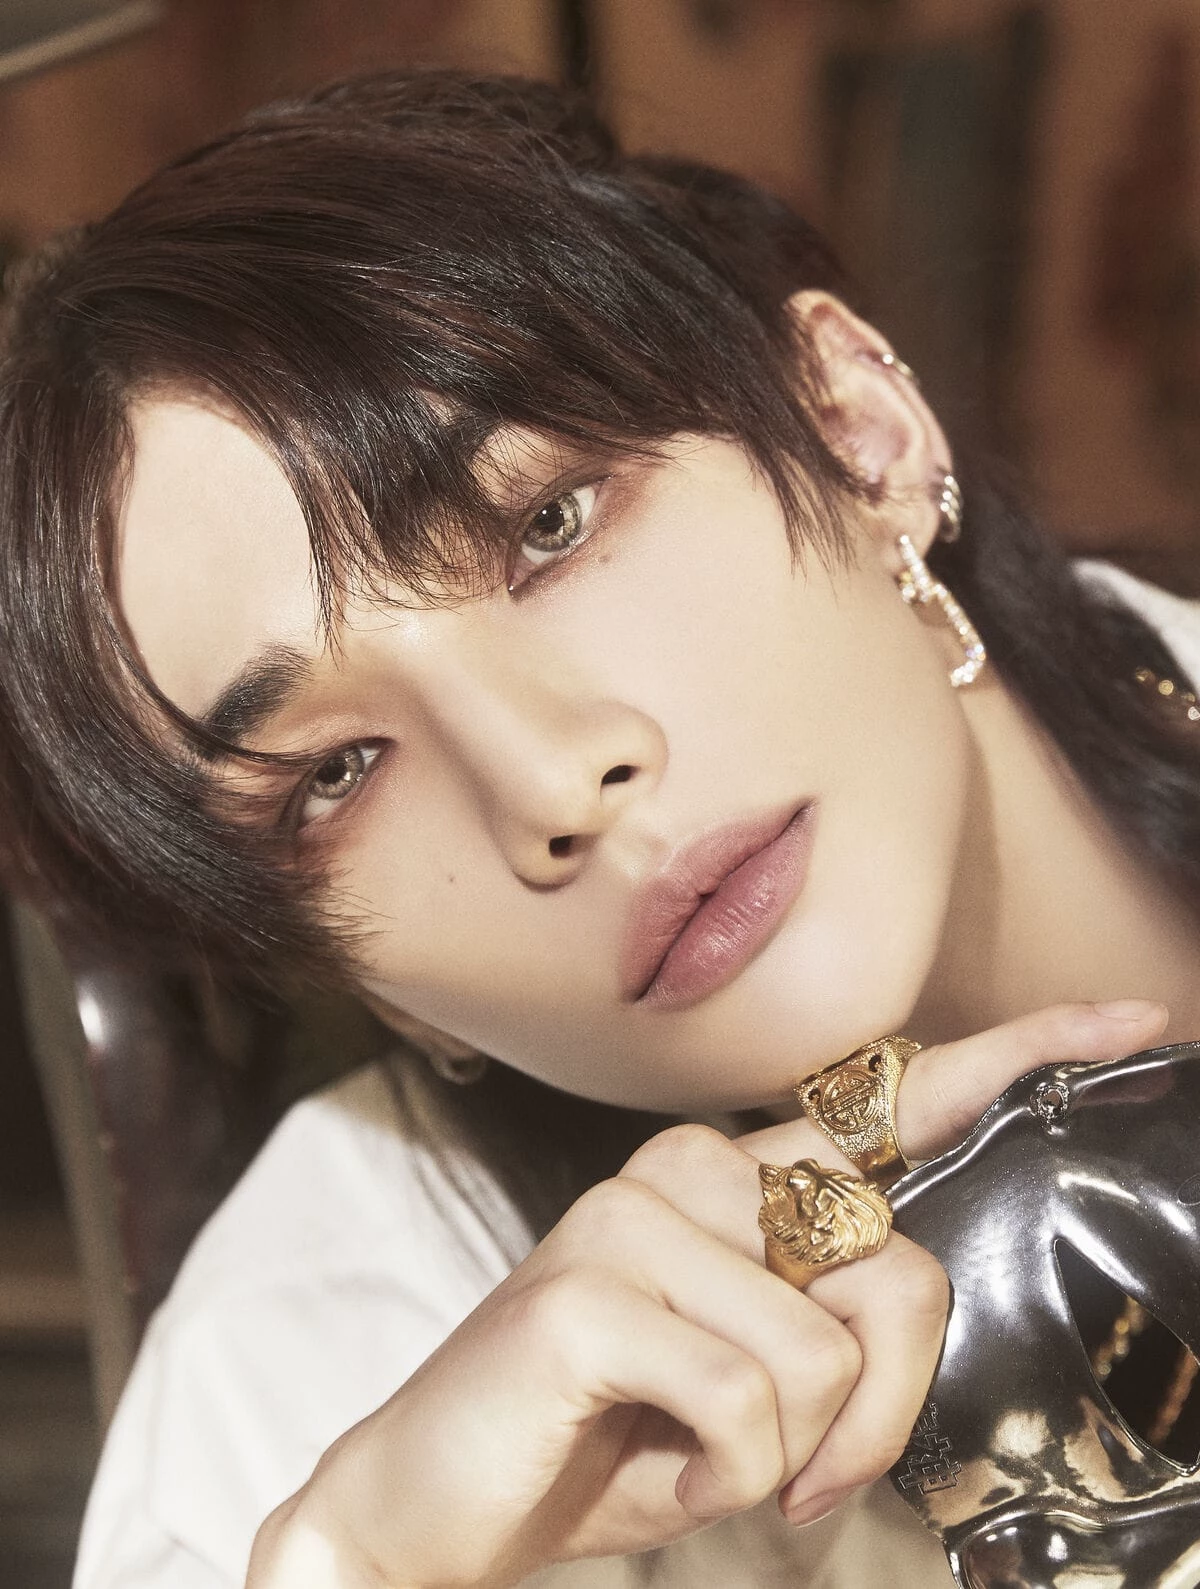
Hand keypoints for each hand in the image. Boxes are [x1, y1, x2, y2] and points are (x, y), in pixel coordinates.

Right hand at [245, 999, 1165, 1588]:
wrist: (433, 1504)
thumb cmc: (607, 1437)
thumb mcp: (751, 1384)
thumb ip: (832, 1322)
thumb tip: (902, 1300)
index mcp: (728, 1180)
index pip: (881, 1106)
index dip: (1011, 1058)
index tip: (1126, 1020)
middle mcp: (684, 1169)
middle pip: (899, 1271)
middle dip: (879, 1412)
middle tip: (795, 1478)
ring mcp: (630, 1216)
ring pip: (827, 1356)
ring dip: (783, 1462)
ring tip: (684, 1457)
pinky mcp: (589, 1291)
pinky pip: (753, 1408)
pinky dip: (722, 1480)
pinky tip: (642, 1461)